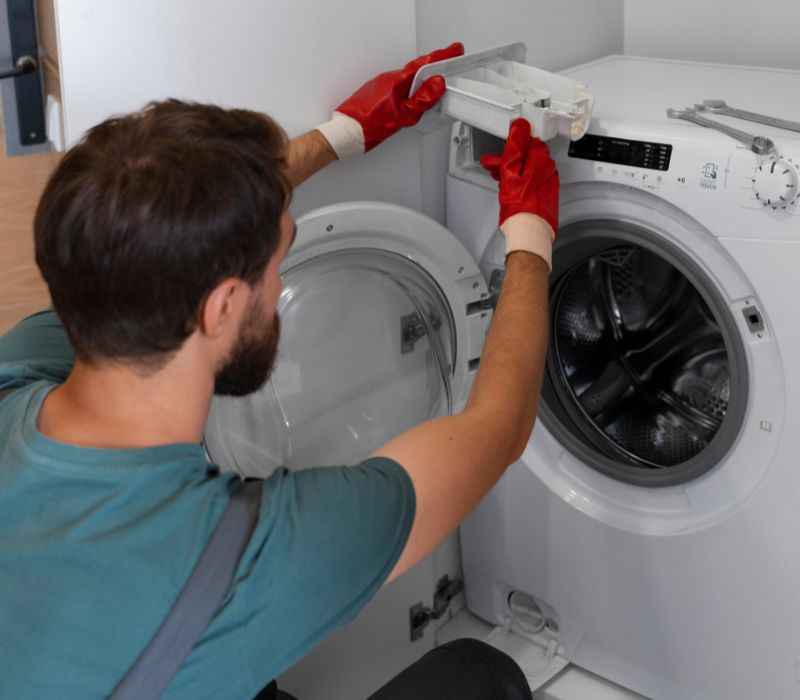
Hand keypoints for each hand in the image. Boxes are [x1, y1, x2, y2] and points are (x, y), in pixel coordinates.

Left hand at [317, 42, 463, 157]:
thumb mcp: (402, 117)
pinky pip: (397, 87)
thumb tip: (437, 85)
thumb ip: (421, 101)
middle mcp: (388, 79)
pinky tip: (410, 100)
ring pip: (407, 80)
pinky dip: (408, 90)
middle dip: (433, 69)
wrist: (345, 133)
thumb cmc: (367, 126)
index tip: (454, 50)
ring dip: (420, 82)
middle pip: (416, 71)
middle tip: (448, 66)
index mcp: (396, 82)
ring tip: (432, 89)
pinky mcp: (376, 93)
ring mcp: (381, 85)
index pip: (423, 65)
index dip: (441, 57)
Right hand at [480, 118, 558, 235]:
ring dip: (514, 172)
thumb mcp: (510, 171)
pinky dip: (521, 182)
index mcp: (541, 160)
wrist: (529, 233)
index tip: (500, 151)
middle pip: (527, 157)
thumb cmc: (520, 207)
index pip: (527, 142)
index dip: (511, 146)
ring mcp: (549, 184)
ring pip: (529, 170)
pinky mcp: (547, 196)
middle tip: (494, 166)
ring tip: (499, 178)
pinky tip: (511, 189)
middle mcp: (548, 170)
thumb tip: (520, 127)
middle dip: (510, 160)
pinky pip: (533, 183)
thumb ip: (515, 147)